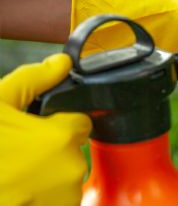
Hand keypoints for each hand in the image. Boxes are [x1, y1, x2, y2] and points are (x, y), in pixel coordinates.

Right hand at [0, 54, 91, 204]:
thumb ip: (32, 80)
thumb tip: (61, 63)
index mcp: (62, 138)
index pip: (81, 122)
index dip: (61, 121)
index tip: (42, 127)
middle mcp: (72, 168)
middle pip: (73, 147)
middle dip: (53, 146)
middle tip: (22, 151)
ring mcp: (67, 196)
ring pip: (67, 172)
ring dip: (49, 170)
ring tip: (18, 171)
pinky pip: (61, 196)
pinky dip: (46, 192)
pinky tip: (22, 189)